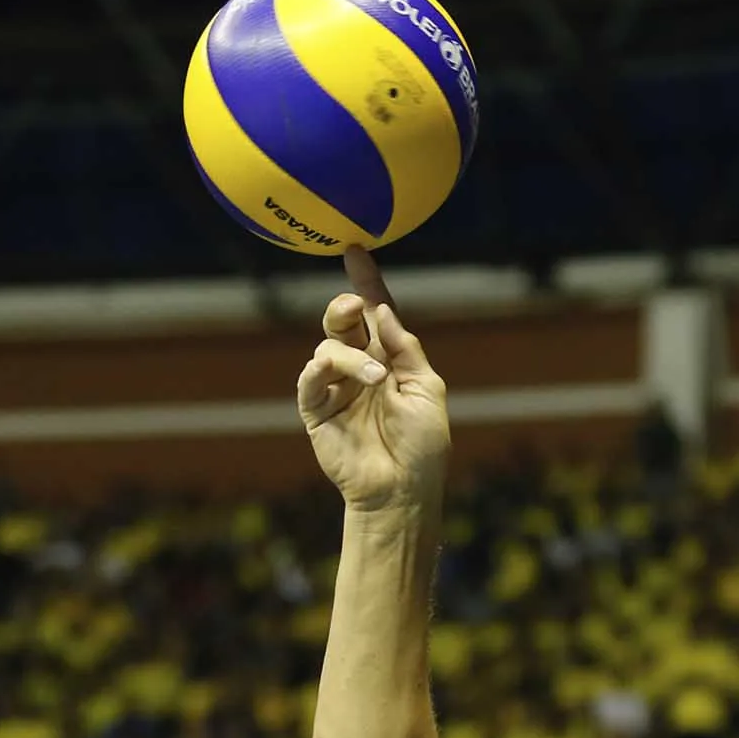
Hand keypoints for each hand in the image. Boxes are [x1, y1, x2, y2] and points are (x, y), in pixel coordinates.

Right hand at [297, 248, 450, 511]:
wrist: (403, 489)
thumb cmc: (423, 445)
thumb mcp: (427, 389)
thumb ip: (405, 349)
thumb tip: (381, 310)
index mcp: (391, 359)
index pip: (375, 313)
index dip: (366, 281)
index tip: (355, 249)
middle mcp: (361, 367)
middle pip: (343, 320)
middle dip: (346, 306)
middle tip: (355, 306)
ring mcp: (337, 387)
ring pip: (329, 345)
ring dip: (352, 356)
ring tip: (376, 380)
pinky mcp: (316, 408)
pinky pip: (311, 375)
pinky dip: (327, 368)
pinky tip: (347, 376)